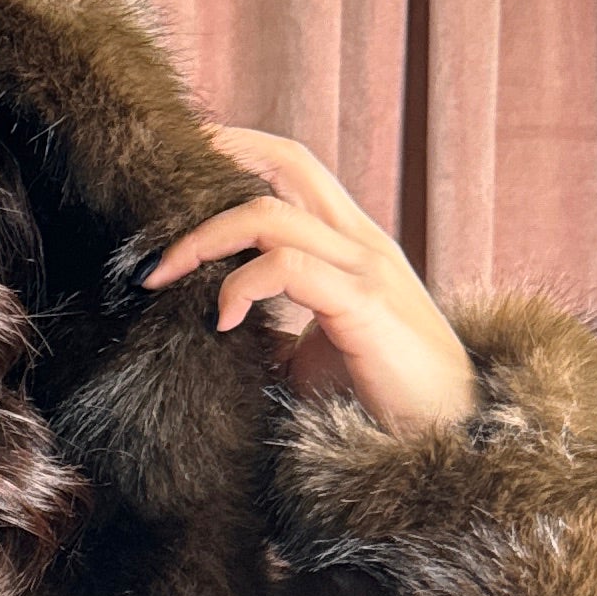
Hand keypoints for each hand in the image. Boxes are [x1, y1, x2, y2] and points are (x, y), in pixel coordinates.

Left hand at [142, 125, 477, 436]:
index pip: (292, 169)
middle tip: (149, 194)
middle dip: (215, 161)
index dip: (236, 153)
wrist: (447, 442)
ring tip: (160, 276)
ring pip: (270, 214)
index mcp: (350, 245)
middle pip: (287, 162)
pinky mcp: (364, 307)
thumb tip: (209, 330)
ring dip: (201, 239)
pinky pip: (288, 268)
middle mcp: (361, 243)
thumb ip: (273, 329)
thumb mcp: (313, 354)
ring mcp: (366, 270)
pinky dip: (240, 286)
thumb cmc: (382, 401)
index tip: (174, 175)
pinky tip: (222, 321)